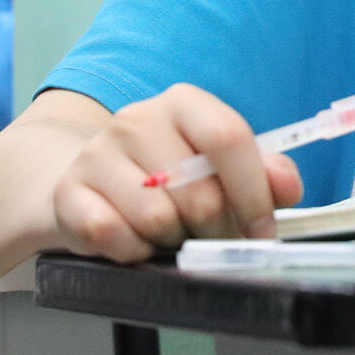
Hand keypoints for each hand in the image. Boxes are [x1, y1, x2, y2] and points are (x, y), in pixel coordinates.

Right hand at [0, 84, 304, 268]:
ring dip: (170, 240)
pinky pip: (113, 237)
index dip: (253, 193)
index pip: (228, 137)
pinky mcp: (69, 192)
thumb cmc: (168, 181)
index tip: (261, 230)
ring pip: (156, 219)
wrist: (90, 188)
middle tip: (209, 237)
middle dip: (214, 230)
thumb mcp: (220, 169)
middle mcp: (136, 119)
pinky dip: (132, 251)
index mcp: (182, 104)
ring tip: (167, 232)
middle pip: (197, 192)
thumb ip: (266, 174)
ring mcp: (97, 154)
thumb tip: (286, 185)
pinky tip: (134, 240)